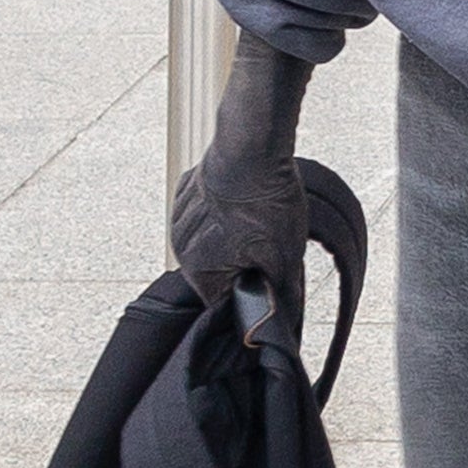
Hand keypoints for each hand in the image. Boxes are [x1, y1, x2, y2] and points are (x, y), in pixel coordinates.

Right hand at [169, 36, 313, 304]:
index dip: (247, 301)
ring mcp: (181, 214)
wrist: (252, 146)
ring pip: (210, 241)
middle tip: (268, 250)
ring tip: (258, 222)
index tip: (266, 290)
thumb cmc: (267, 202)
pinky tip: (245, 202)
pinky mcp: (188, 188)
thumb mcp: (284, 255)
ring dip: (232, 239)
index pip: (220, 304)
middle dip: (241, 268)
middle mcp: (180, 244)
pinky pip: (205, 213)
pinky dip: (224, 213)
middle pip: (214, 272)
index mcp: (199, 268)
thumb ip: (281, 293)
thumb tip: (287, 321)